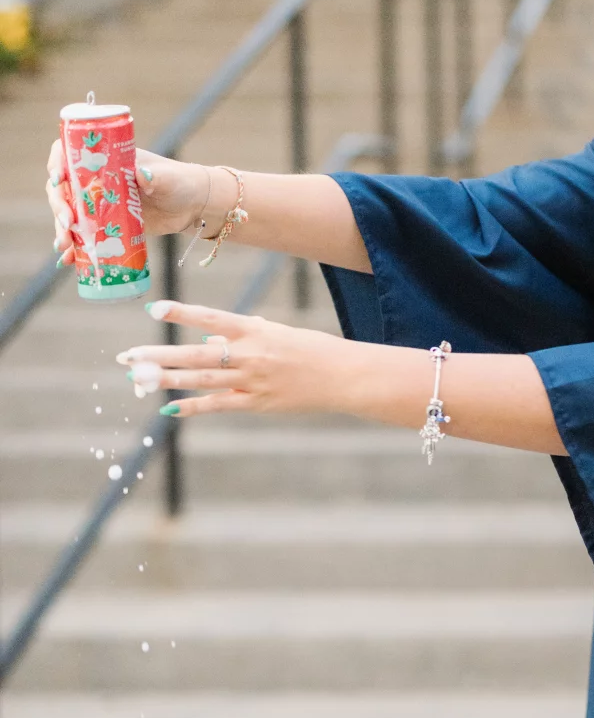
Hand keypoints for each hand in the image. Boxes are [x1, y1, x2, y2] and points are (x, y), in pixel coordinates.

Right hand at [46, 141, 211, 266]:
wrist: (192, 207)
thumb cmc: (179, 183)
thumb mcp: (167, 178)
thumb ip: (156, 176)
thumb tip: (142, 175)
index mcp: (105, 160)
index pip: (70, 154)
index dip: (57, 163)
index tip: (58, 179)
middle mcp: (96, 180)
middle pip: (65, 189)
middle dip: (59, 206)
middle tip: (68, 224)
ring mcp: (99, 203)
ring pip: (70, 214)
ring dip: (62, 229)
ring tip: (64, 246)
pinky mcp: (107, 225)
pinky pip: (84, 234)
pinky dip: (74, 246)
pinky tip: (69, 259)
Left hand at [115, 300, 349, 417]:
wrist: (342, 376)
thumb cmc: (309, 349)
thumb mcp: (275, 333)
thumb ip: (239, 336)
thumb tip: (207, 343)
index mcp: (254, 330)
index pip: (210, 318)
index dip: (181, 313)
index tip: (154, 309)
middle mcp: (249, 354)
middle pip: (195, 354)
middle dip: (158, 355)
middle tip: (127, 357)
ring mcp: (251, 380)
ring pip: (200, 380)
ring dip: (166, 380)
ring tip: (138, 380)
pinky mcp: (256, 403)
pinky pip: (218, 405)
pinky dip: (192, 406)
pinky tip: (168, 408)